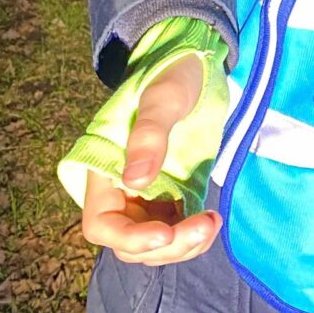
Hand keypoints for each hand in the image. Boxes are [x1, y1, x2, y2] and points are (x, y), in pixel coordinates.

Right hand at [81, 54, 221, 265]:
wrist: (194, 66)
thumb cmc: (172, 75)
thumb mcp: (163, 98)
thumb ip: (149, 134)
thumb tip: (135, 180)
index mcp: (104, 170)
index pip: (101, 224)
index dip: (130, 238)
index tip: (166, 233)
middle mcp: (120, 190)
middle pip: (131, 243)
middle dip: (166, 245)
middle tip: (204, 225)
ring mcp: (146, 196)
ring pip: (154, 244)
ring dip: (182, 245)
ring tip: (212, 223)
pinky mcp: (171, 196)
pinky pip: (176, 231)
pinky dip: (192, 236)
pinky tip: (212, 219)